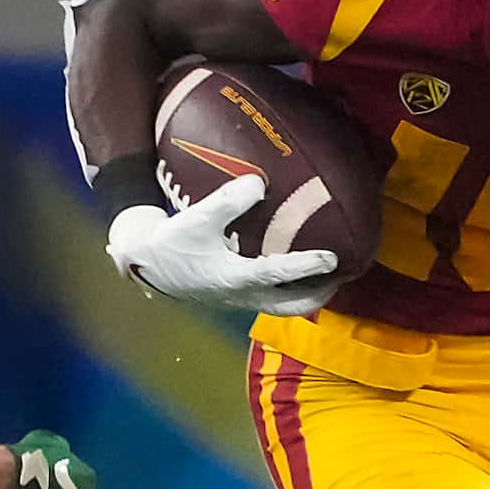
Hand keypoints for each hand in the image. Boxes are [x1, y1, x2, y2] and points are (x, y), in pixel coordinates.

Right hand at [104, 175, 344, 315]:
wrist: (147, 263)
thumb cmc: (171, 243)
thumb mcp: (196, 218)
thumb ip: (228, 201)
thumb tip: (259, 183)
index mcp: (233, 278)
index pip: (277, 274)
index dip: (306, 266)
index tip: (332, 257)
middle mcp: (241, 294)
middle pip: (291, 305)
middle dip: (320, 293)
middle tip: (342, 274)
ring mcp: (240, 299)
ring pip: (284, 306)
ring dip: (308, 294)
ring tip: (328, 276)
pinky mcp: (236, 295)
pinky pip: (272, 297)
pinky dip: (291, 288)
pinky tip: (297, 270)